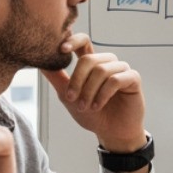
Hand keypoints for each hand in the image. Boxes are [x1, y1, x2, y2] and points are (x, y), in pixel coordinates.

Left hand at [41, 33, 147, 153]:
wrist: (111, 133)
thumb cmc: (92, 114)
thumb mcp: (68, 97)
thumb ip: (57, 78)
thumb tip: (40, 62)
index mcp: (92, 64)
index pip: (83, 42)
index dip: (73, 40)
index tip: (61, 49)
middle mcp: (107, 63)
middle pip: (89, 58)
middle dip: (77, 80)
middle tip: (71, 98)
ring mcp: (121, 69)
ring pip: (101, 70)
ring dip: (89, 91)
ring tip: (86, 107)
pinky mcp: (133, 79)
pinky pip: (116, 80)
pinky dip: (103, 94)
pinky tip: (98, 105)